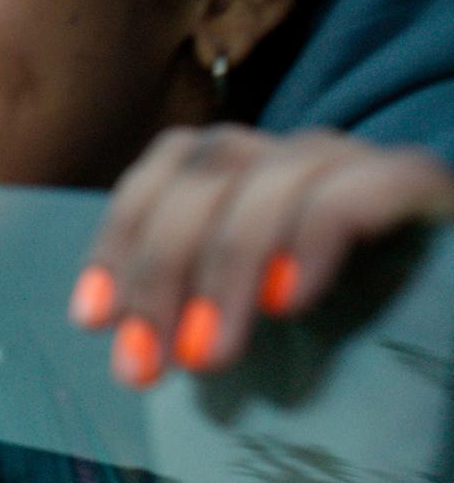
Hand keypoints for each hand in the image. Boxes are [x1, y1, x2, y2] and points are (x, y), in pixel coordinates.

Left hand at [70, 124, 453, 387]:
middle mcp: (293, 151)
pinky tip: (289, 299)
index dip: (119, 238)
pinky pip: (351, 192)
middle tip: (149, 359)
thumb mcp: (255, 302)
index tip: (92, 318)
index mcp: (248, 168)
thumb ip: (199, 299)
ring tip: (210, 351)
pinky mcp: (412, 181)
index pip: (166, 170)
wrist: (442, 294)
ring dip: (225, 273)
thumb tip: (128, 340)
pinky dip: (309, 240)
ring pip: (266, 185)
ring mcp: (353, 160)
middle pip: (204, 177)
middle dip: (161, 272)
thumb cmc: (349, 313)